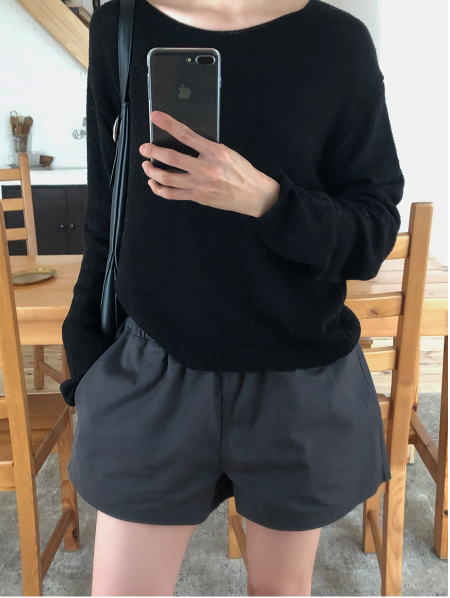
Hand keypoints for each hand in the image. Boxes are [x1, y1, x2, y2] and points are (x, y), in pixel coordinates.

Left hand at [139, 111, 280, 217]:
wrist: (254, 195)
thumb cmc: (242, 172)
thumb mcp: (228, 152)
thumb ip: (207, 148)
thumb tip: (186, 142)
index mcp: (214, 152)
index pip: (186, 134)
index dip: (168, 124)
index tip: (155, 117)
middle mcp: (205, 168)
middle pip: (171, 157)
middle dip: (153, 151)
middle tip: (144, 148)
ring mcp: (199, 185)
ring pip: (167, 178)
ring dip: (152, 171)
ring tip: (146, 165)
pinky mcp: (197, 198)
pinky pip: (171, 194)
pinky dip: (159, 189)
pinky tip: (154, 183)